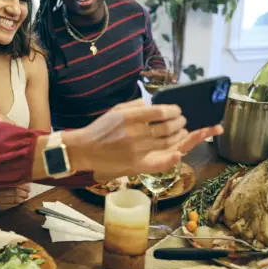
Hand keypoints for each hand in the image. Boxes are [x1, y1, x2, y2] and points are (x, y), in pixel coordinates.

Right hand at [0, 184, 29, 210]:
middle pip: (15, 192)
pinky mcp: (0, 209)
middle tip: (27, 194)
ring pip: (15, 199)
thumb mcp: (1, 188)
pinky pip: (13, 206)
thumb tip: (26, 183)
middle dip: (24, 193)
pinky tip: (20, 203)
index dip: (23, 186)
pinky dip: (18, 204)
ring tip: (24, 198)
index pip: (14, 185)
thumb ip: (11, 185)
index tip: (28, 188)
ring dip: (22, 199)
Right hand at [65, 99, 221, 181]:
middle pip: (168, 127)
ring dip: (180, 137)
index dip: (174, 110)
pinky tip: (180, 152)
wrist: (84, 150)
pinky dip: (172, 158)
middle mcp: (134, 133)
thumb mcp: (116, 110)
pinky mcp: (136, 164)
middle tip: (182, 121)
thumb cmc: (101, 128)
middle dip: (180, 122)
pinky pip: (159, 162)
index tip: (177, 110)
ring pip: (168, 143)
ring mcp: (136, 150)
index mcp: (129, 117)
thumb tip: (157, 104)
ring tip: (183, 132)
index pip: (161, 112)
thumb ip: (137, 105)